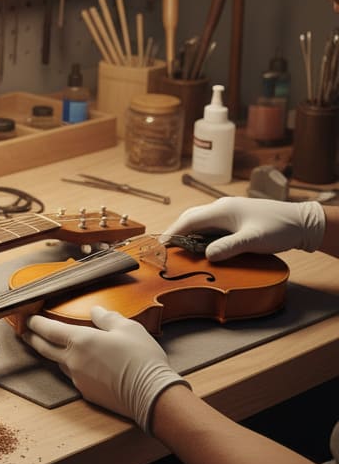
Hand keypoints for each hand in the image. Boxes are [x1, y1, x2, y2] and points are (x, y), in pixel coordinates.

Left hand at [22, 305, 187, 431]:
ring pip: (58, 363)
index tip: (27, 319)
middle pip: (44, 348)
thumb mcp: (128, 328)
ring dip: (53, 354)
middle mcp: (73, 360)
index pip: (47, 330)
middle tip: (25, 332)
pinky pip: (73, 377)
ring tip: (52, 346)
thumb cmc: (142, 358)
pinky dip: (72, 368)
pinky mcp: (87, 393)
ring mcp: (78, 379)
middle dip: (32, 338)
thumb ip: (107, 317)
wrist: (152, 395)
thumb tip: (96, 311)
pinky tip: (79, 365)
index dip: (35, 323)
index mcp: (80, 340)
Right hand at [161, 198, 325, 261]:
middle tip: (165, 246)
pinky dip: (200, 232)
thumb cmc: (279, 228)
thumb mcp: (254, 241)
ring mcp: (229, 211)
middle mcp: (222, 208)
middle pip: (191, 218)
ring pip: (201, 219)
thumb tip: (207, 255)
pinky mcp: (236, 217)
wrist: (302, 222)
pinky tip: (202, 243)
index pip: (189, 220)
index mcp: (222, 210)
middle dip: (177, 231)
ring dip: (188, 231)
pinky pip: (211, 223)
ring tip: (179, 246)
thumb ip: (229, 247)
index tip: (160, 244)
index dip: (173, 232)